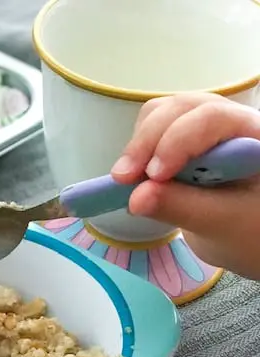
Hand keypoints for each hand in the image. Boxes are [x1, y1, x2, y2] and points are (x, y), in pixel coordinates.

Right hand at [110, 92, 259, 279]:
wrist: (249, 234)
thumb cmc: (250, 231)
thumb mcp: (222, 224)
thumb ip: (181, 207)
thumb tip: (134, 198)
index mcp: (254, 135)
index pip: (211, 118)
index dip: (176, 142)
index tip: (152, 178)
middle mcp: (232, 120)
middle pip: (180, 109)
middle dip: (147, 141)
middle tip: (122, 179)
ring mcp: (207, 127)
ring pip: (162, 114)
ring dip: (139, 145)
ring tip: (127, 180)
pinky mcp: (186, 139)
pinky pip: (155, 130)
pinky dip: (139, 152)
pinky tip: (136, 177)